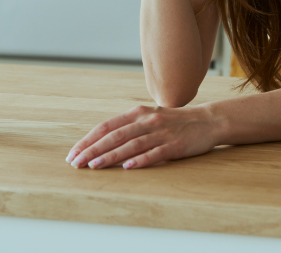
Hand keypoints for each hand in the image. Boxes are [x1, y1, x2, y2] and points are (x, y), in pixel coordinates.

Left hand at [65, 104, 219, 169]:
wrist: (208, 121)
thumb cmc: (174, 123)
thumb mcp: (149, 118)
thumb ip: (129, 127)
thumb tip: (101, 141)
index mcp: (138, 113)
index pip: (107, 126)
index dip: (88, 140)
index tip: (73, 153)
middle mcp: (147, 120)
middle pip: (115, 135)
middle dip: (92, 150)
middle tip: (75, 163)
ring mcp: (161, 132)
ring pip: (131, 144)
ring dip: (111, 156)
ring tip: (94, 166)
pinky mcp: (175, 145)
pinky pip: (155, 153)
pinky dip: (140, 160)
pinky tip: (127, 167)